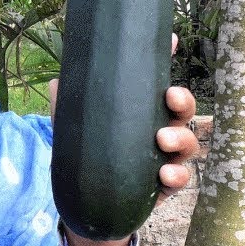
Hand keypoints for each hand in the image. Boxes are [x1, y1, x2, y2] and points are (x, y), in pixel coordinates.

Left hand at [47, 34, 199, 205]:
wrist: (86, 204)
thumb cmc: (87, 156)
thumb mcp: (73, 128)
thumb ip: (66, 106)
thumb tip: (56, 81)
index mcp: (142, 112)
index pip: (158, 84)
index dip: (168, 60)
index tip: (171, 41)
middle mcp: (160, 131)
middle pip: (183, 111)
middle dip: (183, 102)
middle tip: (169, 97)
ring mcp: (165, 159)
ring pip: (187, 143)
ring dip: (181, 138)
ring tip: (162, 139)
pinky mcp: (163, 187)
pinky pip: (179, 179)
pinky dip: (177, 176)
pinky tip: (165, 174)